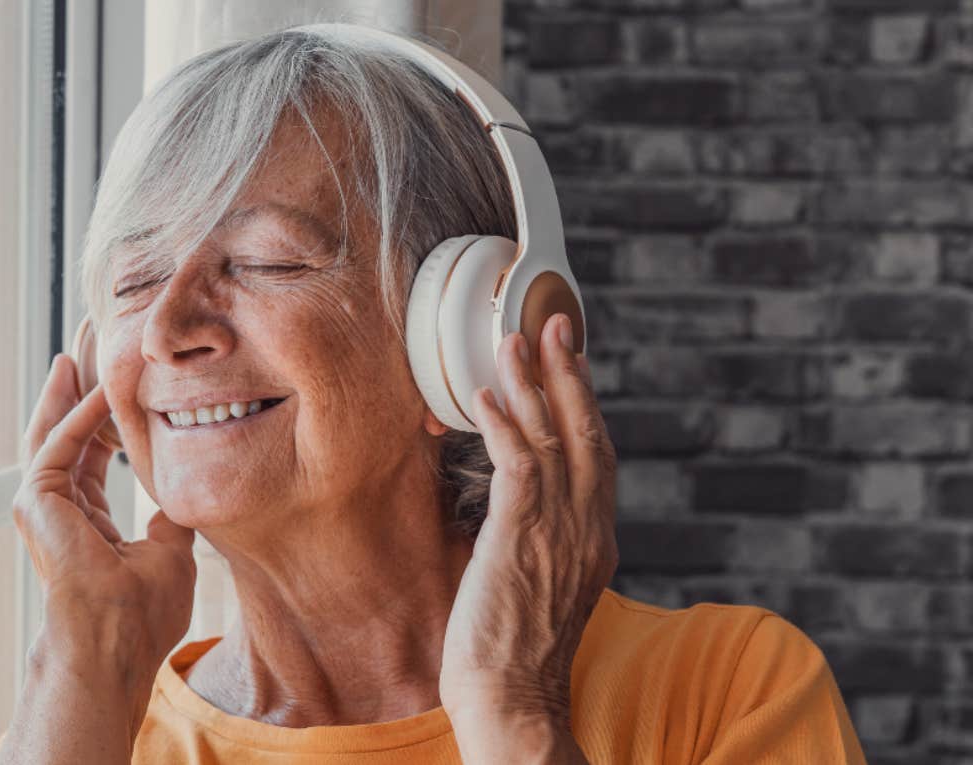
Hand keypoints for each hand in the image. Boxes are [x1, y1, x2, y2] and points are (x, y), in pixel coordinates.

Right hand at [13, 353, 196, 730]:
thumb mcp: (171, 550)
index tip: (123, 372)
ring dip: (71, 384)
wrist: (115, 645)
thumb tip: (187, 490)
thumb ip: (170, 515)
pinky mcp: (36, 501)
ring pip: (55, 427)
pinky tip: (105, 384)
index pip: (92, 449)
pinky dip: (81, 412)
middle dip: (81, 382)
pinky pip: (60, 443)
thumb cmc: (144, 612)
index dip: (107, 411)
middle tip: (94, 334)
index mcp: (83, 517)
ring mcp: (40, 504)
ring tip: (85, 339)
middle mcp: (55, 506)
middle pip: (67, 428)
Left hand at [439, 314, 617, 761]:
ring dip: (532, 382)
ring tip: (513, 337)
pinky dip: (503, 422)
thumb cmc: (516, 653)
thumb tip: (524, 520)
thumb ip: (544, 546)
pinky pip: (518, 462)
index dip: (584, 406)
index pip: (597, 458)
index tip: (571, 364)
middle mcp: (587, 528)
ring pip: (555, 437)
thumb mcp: (544, 589)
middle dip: (570, 374)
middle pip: (587, 433)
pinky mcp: (521, 536)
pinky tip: (486, 393)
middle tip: (556, 324)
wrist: (513, 699)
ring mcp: (558, 531)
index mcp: (596, 541)